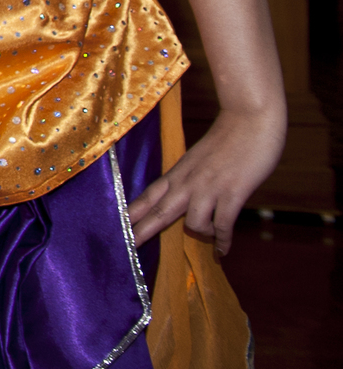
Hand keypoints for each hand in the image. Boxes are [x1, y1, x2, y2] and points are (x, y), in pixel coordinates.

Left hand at [129, 99, 285, 253]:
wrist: (250, 117)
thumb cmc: (228, 138)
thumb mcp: (199, 159)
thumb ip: (190, 178)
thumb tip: (186, 197)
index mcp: (178, 172)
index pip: (148, 196)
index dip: (133, 213)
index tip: (118, 227)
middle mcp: (188, 181)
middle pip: (159, 211)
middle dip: (143, 232)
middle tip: (129, 250)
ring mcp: (209, 187)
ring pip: (193, 223)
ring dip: (201, 235)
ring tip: (211, 238)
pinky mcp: (233, 192)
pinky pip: (223, 225)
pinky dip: (223, 241)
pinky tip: (223, 251)